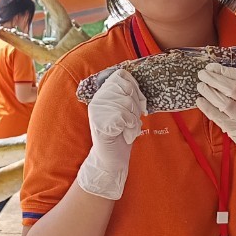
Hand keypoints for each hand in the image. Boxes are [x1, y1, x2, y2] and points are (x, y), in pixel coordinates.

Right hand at [76, 68, 145, 198]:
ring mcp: (97, 112)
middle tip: (131, 120)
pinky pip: (124, 117)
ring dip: (134, 120)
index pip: (121, 76)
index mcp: (103, 95)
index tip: (138, 102)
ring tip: (127, 129)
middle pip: (127, 89)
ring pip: (127, 103)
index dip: (134, 87)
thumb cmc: (121, 135)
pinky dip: (130, 128)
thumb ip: (128, 96)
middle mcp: (97, 101)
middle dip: (136, 106)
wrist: (112, 160)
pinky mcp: (100, 124)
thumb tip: (136, 83)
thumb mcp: (126, 111)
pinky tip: (125, 135)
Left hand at [196, 63, 235, 173]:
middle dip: (214, 79)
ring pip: (224, 103)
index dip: (225, 70)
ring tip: (200, 85)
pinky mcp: (233, 127)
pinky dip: (207, 107)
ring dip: (209, 92)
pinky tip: (199, 100)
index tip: (212, 67)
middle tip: (202, 74)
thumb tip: (216, 70)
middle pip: (232, 89)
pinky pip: (217, 116)